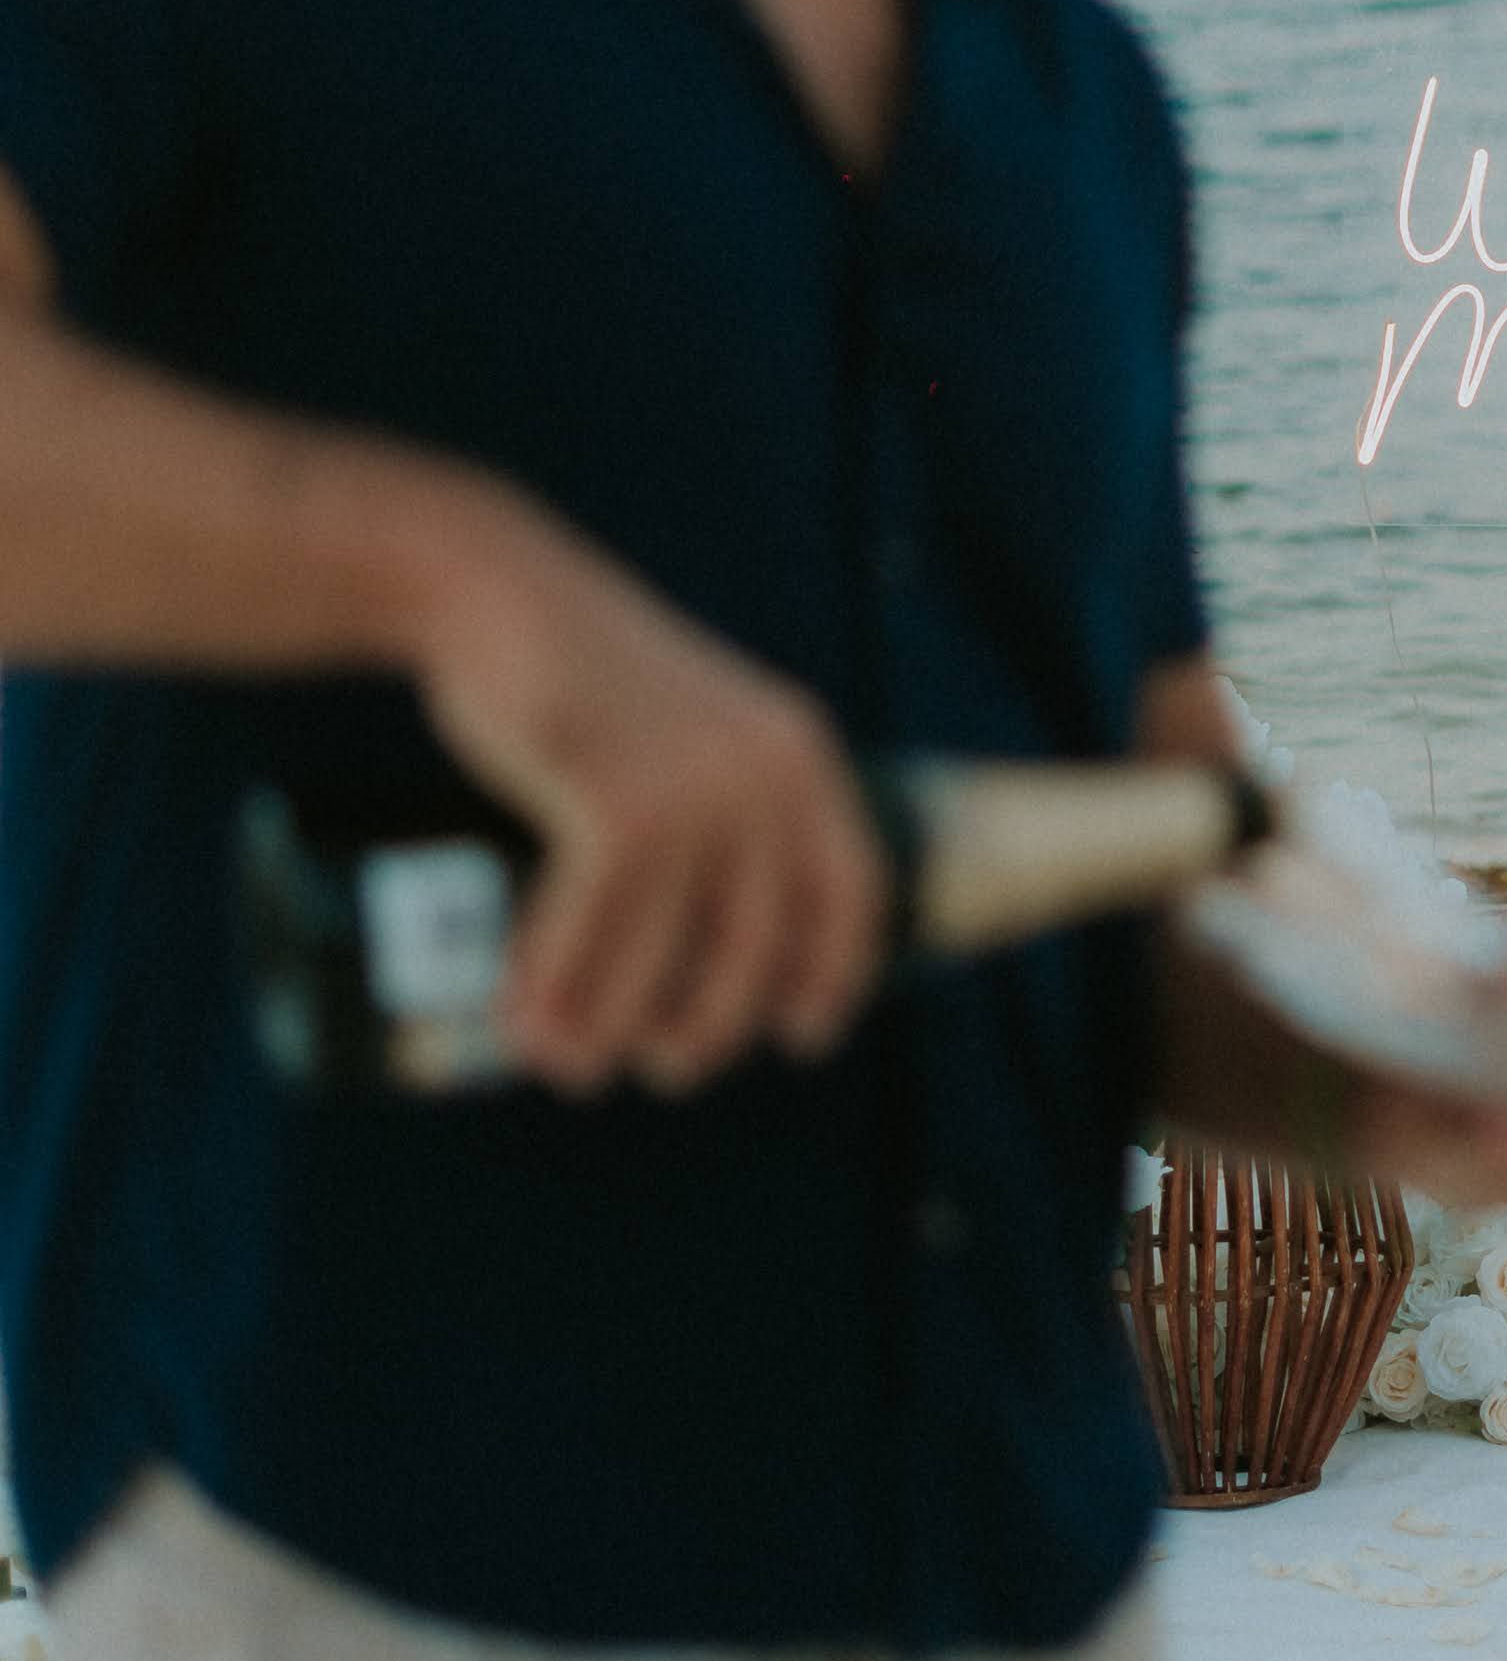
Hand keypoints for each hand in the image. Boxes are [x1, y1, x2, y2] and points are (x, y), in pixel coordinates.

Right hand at [407, 492, 889, 1094]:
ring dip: (608, 1031)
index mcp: (801, 755)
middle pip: (758, 951)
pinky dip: (552, 990)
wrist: (499, 593)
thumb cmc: (587, 679)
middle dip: (706, 1028)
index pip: (852, 892)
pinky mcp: (621, 809)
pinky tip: (523, 1023)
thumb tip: (720, 958)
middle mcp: (768, 778)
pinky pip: (592, 937)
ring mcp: (698, 794)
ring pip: (663, 961)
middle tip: (664, 1067)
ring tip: (567, 1067)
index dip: (834, 973)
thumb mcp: (697, 732)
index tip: (802, 1034)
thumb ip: (729, 813)